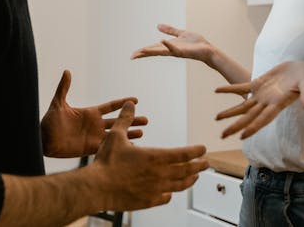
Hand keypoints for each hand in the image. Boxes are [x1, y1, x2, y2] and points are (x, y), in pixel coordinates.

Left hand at [40, 70, 147, 157]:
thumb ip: (64, 88)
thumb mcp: (58, 104)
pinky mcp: (91, 148)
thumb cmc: (49, 122)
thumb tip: (67, 71)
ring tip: (142, 133)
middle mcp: (94, 124)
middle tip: (146, 120)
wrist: (44, 140)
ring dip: (129, 133)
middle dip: (132, 119)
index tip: (136, 99)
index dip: (122, 102)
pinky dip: (119, 147)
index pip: (110, 106)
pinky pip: (108, 147)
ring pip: (116, 134)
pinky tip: (129, 147)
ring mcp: (94, 136)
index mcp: (90, 112)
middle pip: (118, 120)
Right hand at [92, 101, 209, 210]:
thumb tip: (130, 103)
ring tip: (195, 177)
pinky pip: (165, 198)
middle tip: (206, 163)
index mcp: (155, 157)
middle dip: (199, 166)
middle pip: (187, 170)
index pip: (183, 154)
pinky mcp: (148, 201)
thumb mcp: (116, 135)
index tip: (203, 149)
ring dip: (190, 180)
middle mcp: (160, 174)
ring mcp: (155, 189)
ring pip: (179, 186)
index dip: (195, 151)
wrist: (97, 188)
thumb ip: (125, 119)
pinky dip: (170, 193)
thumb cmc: (107, 161)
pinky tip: (170, 192)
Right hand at [130, 24, 212, 64]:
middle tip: (132, 56)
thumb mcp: (181, 33)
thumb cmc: (196, 43)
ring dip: (151, 51)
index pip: (154, 48)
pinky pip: (174, 49)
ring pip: (162, 52)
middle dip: (143, 54)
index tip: (134, 54)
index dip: (143, 51)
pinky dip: (168, 45)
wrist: (208, 49)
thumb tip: (158, 26)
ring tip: (141, 51)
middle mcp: (171, 50)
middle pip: (154, 52)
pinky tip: (161, 41)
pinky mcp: (184, 52)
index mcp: (169, 46)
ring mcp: (177, 52)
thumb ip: (170, 30)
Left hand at [215, 61, 303, 139]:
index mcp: (278, 105)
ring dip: (230, 112)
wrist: (301, 70)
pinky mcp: (258, 83)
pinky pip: (241, 87)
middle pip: (248, 117)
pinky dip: (229, 89)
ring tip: (216, 118)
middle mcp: (267, 103)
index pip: (263, 119)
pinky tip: (217, 90)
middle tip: (222, 136)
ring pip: (242, 106)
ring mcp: (261, 94)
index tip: (242, 137)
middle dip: (235, 126)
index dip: (253, 128)